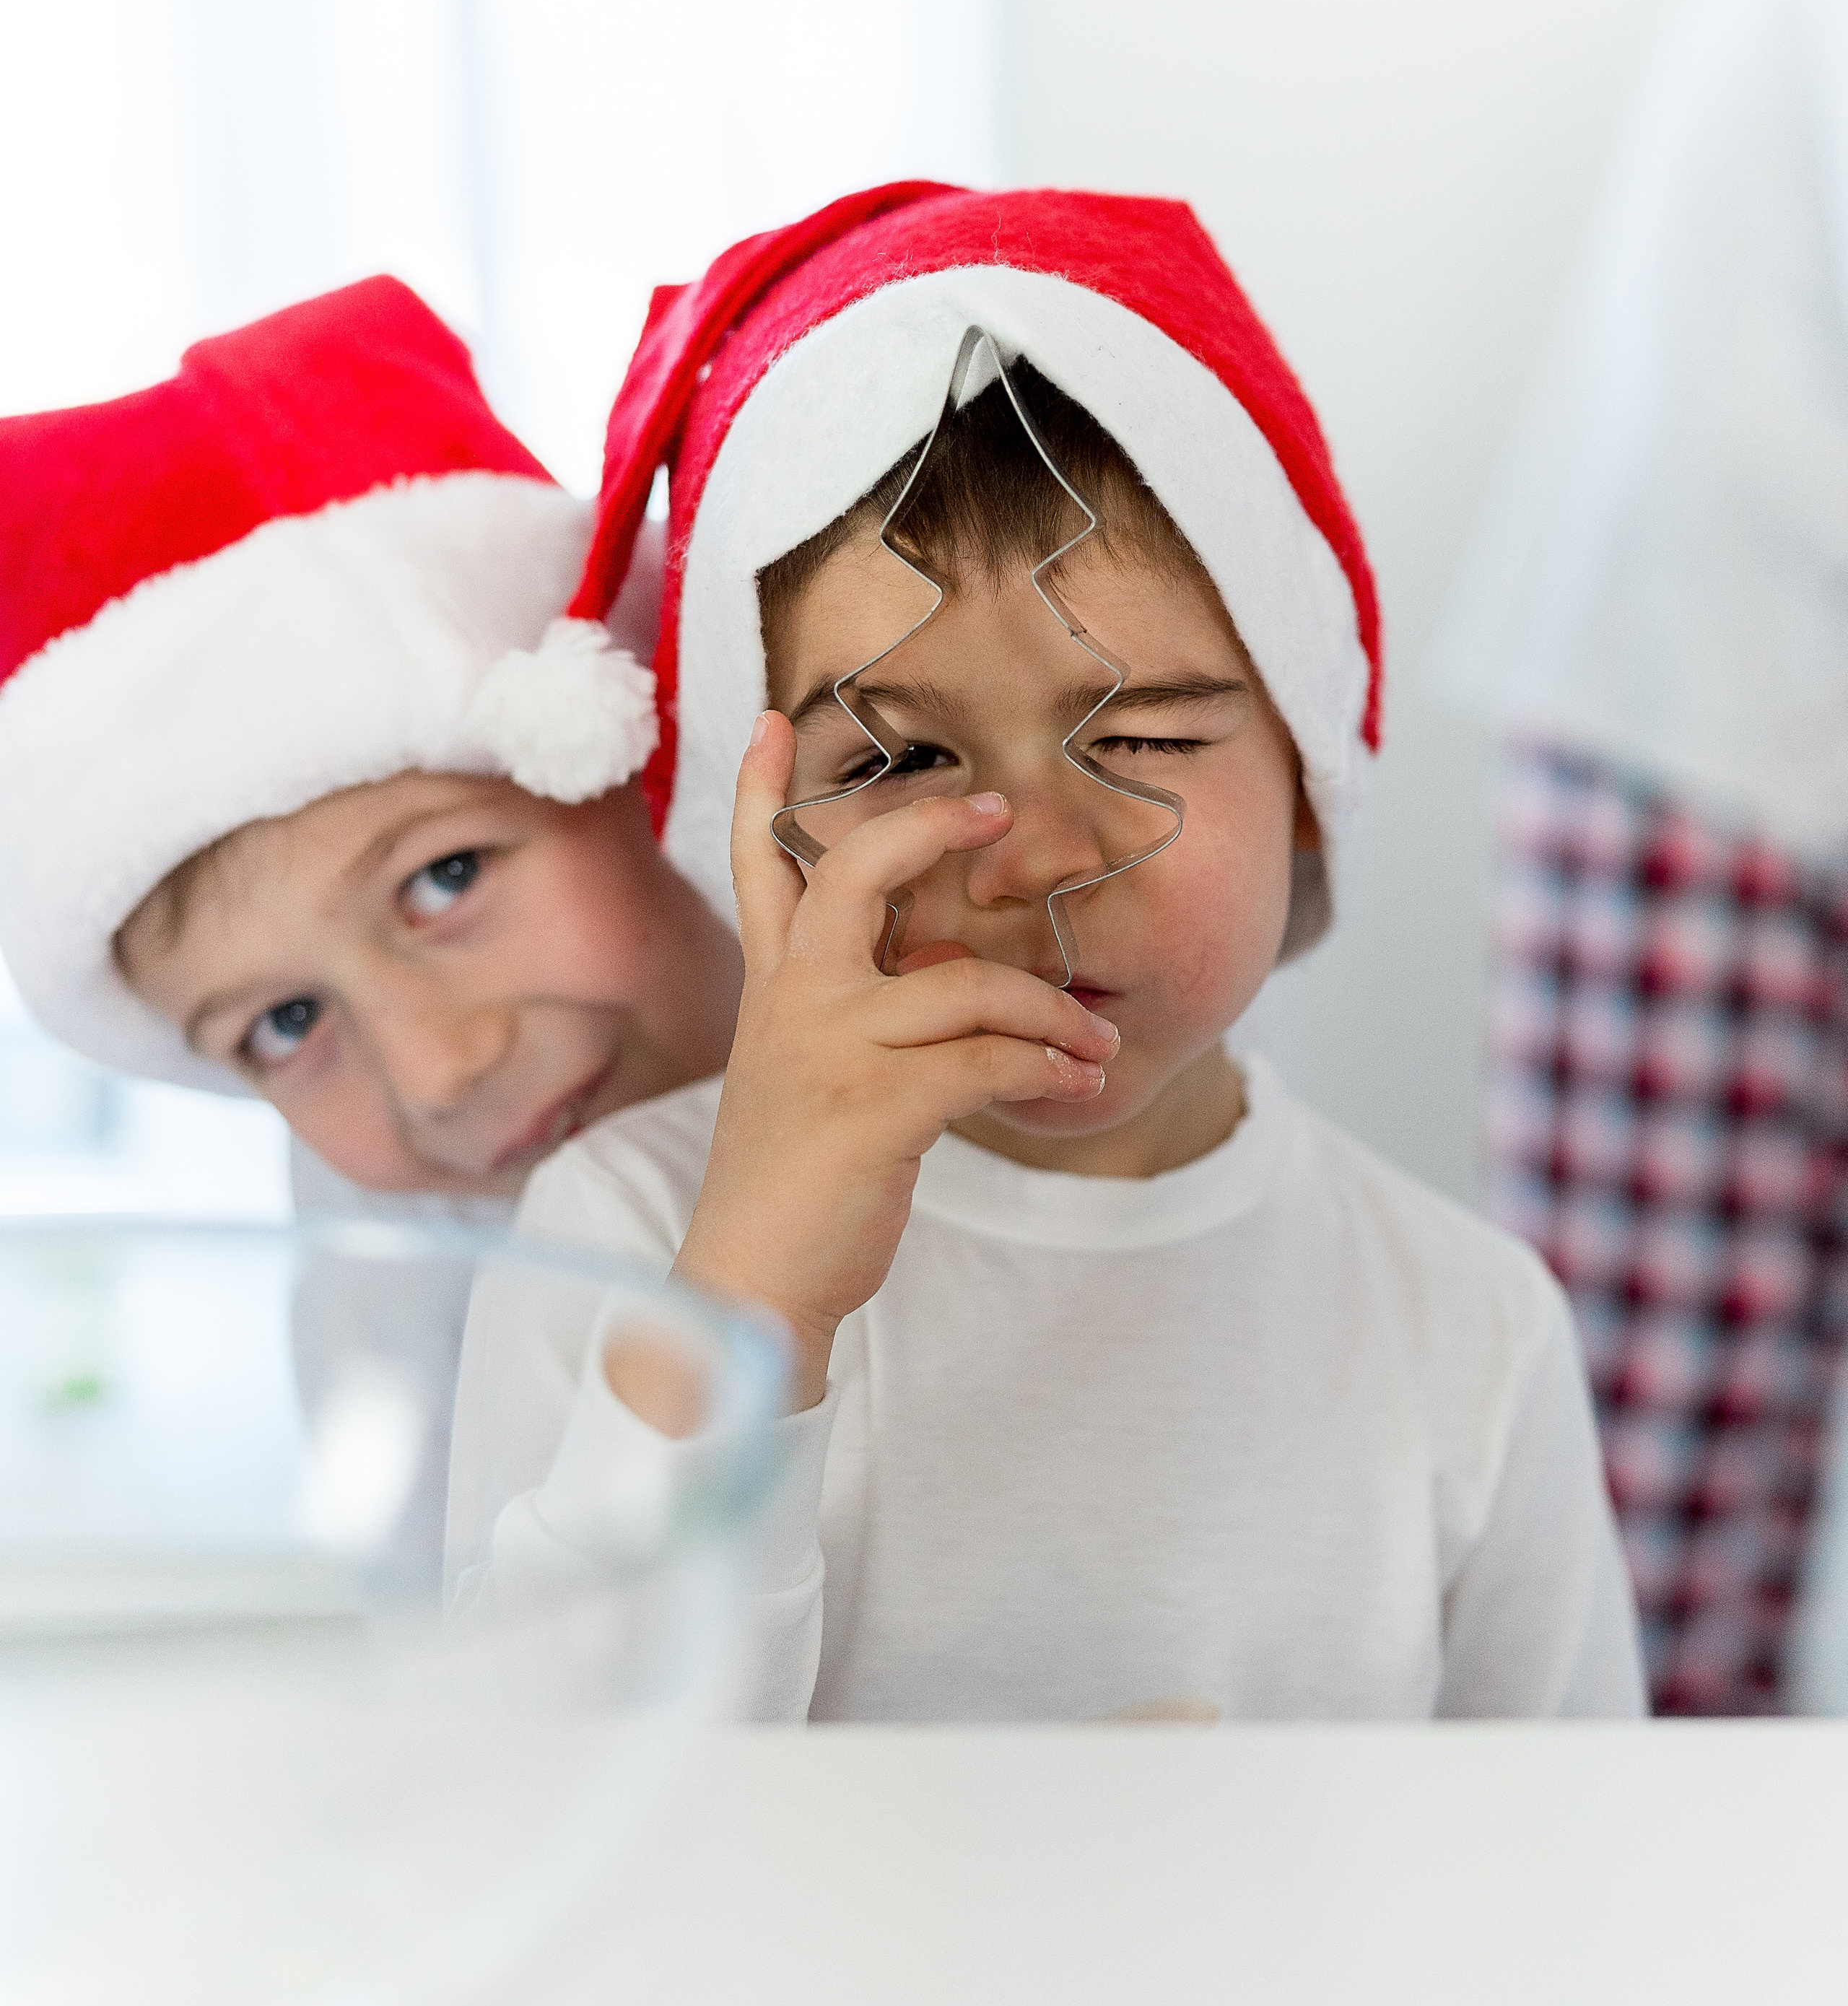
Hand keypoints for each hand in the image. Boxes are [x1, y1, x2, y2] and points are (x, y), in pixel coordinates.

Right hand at [673, 711, 1117, 1407]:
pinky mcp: (875, 1108)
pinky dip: (1049, 1071)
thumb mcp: (810, 1075)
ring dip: (1051, 1015)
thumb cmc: (795, 1182)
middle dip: (929, 829)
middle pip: (857, 876)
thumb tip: (953, 967)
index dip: (762, 792)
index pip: (760, 870)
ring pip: (968, 986)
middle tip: (996, 813)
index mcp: (773, 990)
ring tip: (1096, 1044)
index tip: (776, 722)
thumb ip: (864, 1010)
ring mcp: (831, 1049)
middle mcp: (793, 1002)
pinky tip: (1078, 1087)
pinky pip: (992, 1063)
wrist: (752, 1283)